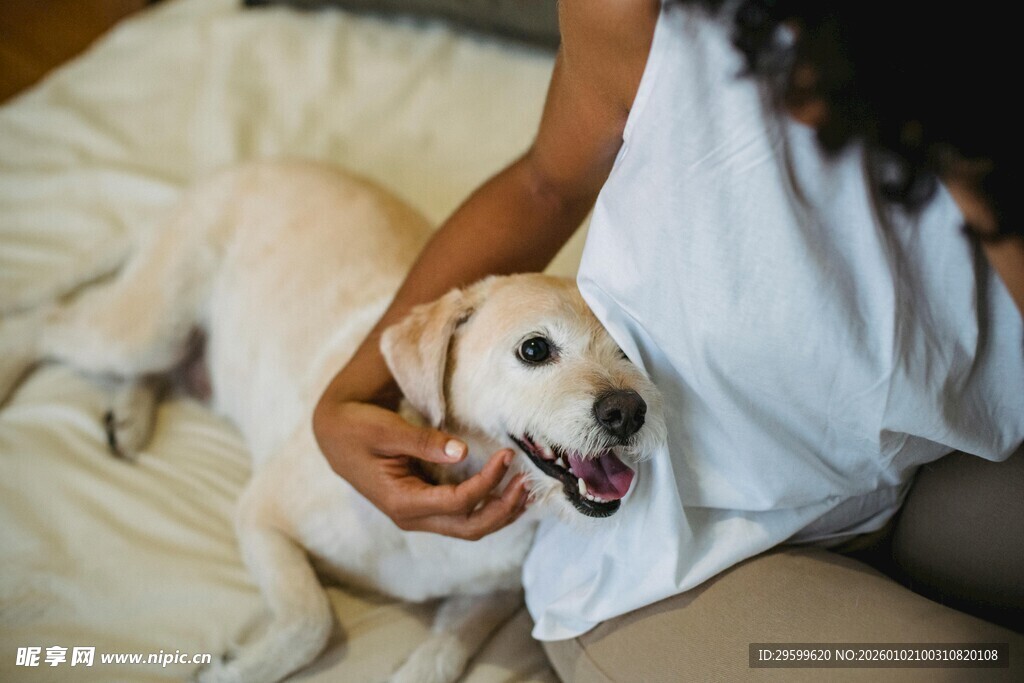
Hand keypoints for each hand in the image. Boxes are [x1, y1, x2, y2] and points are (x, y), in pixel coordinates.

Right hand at [313, 400, 528, 539]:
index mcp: (402, 501)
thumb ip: (422, 442)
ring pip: (469, 527)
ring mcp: (419, 515)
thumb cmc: (358, 428)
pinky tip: (507, 491)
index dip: (487, 482)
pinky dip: (488, 507)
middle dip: (503, 508)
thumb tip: (461, 450)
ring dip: (501, 512)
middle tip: (526, 481)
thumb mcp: (386, 430)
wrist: (334, 435)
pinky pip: (463, 516)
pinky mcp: (424, 506)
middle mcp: (412, 516)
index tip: (506, 455)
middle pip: (470, 527)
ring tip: (526, 489)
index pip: (458, 502)